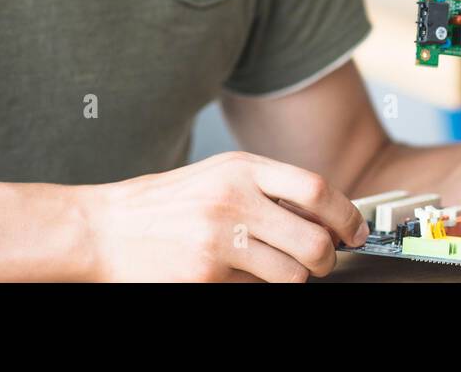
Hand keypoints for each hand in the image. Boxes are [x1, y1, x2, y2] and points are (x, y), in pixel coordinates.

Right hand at [81, 150, 368, 281]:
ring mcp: (219, 241)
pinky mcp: (204, 277)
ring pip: (291, 276)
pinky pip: (254, 292)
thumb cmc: (167, 204)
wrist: (104, 228)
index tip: (356, 231)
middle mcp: (234, 201)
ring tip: (274, 269)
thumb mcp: (221, 176)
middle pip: (313, 241)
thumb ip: (270, 188)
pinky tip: (236, 275)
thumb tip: (326, 214)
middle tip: (322, 261)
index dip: (346, 215)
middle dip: (327, 259)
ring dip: (294, 279)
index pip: (316, 190)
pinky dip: (254, 288)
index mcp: (242, 168)